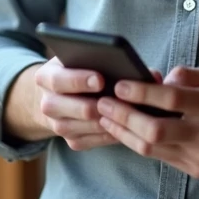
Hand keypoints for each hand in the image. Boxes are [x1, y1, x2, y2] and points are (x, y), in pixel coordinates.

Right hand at [32, 57, 162, 151]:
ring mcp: (58, 126)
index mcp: (46, 77)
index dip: (80, 80)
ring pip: (87, 126)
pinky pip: (95, 140)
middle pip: (73, 108)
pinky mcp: (72, 141)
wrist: (57, 96)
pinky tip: (128, 123)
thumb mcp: (82, 57)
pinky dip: (113, 131)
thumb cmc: (78, 69)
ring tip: (132, 111)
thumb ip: (108, 59)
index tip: (102, 79)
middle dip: (99, 104)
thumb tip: (152, 74)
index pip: (59, 80)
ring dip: (110, 119)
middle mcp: (47, 104)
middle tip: (121, 100)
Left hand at [96, 63, 198, 177]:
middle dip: (123, 117)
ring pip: (153, 148)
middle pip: (155, 131)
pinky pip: (162, 157)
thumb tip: (157, 81)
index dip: (141, 92)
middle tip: (102, 103)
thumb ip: (187, 75)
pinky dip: (141, 143)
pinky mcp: (198, 170)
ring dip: (124, 132)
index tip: (118, 85)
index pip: (170, 99)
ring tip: (106, 117)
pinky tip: (127, 131)